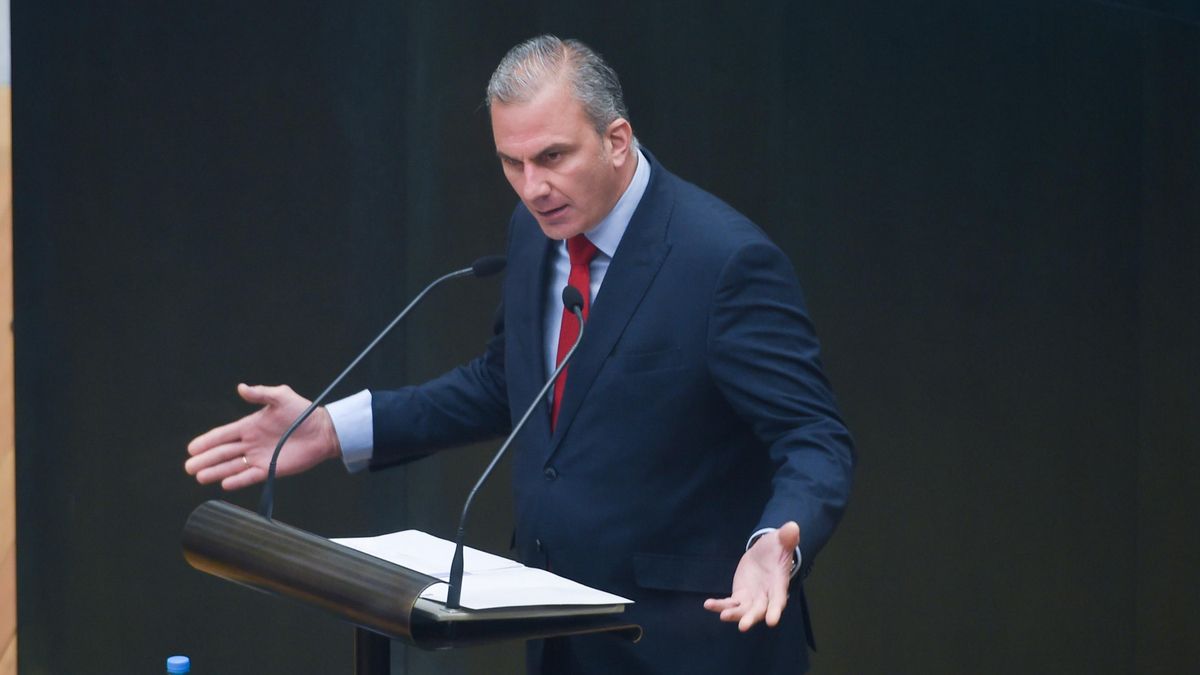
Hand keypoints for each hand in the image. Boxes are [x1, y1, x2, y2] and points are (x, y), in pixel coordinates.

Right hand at [184, 383, 340, 489]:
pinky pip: (250, 476)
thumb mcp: (281, 397)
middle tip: (189, 467)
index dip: (207, 441)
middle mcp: (251, 443)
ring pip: (232, 466)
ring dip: (216, 471)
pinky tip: (225, 484)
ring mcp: (260, 457)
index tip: (191, 448)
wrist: (324, 431)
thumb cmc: (303, 412)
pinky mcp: (271, 469)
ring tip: (200, 477)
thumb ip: (261, 393)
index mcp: (250, 426)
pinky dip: (238, 480)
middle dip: (205, 459)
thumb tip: (241, 387)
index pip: (223, 435)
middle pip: (223, 452)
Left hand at [703, 521, 800, 630]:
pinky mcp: (740, 595)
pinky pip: (730, 603)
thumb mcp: (782, 539)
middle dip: (751, 618)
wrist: (766, 552)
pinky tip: (708, 604)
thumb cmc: (777, 547)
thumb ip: (787, 537)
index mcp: (778, 584)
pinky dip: (720, 605)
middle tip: (742, 626)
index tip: (772, 622)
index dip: (776, 610)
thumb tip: (793, 527)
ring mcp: (752, 597)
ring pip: (743, 610)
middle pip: (759, 610)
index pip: (779, 599)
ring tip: (722, 615)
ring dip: (734, 614)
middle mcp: (766, 595)